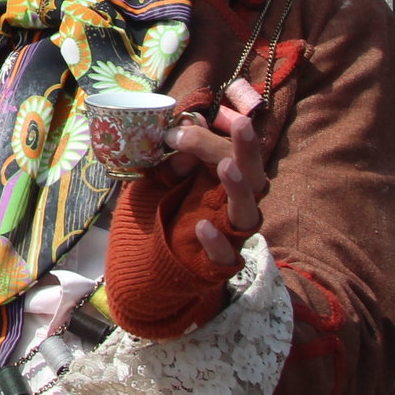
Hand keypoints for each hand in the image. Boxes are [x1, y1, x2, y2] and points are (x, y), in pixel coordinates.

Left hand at [160, 110, 265, 266]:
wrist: (141, 270)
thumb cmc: (153, 218)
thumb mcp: (153, 184)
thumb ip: (168, 163)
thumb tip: (181, 134)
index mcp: (217, 182)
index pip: (229, 153)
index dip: (209, 138)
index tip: (178, 131)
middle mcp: (229, 206)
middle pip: (253, 177)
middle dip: (248, 150)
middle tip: (242, 124)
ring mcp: (227, 236)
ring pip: (249, 214)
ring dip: (239, 189)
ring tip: (227, 167)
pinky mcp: (217, 267)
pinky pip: (227, 256)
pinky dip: (216, 242)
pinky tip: (201, 227)